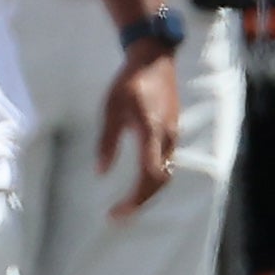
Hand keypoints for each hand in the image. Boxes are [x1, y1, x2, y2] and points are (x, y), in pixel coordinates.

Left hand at [96, 45, 180, 217]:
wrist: (154, 59)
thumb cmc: (129, 81)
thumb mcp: (111, 108)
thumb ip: (107, 141)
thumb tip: (100, 172)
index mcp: (152, 132)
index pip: (149, 176)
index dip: (135, 199)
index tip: (117, 212)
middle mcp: (167, 138)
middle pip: (160, 181)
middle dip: (141, 202)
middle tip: (119, 214)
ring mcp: (173, 135)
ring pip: (166, 173)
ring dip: (148, 192)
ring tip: (128, 203)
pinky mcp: (173, 132)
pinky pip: (166, 163)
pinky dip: (154, 178)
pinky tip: (139, 181)